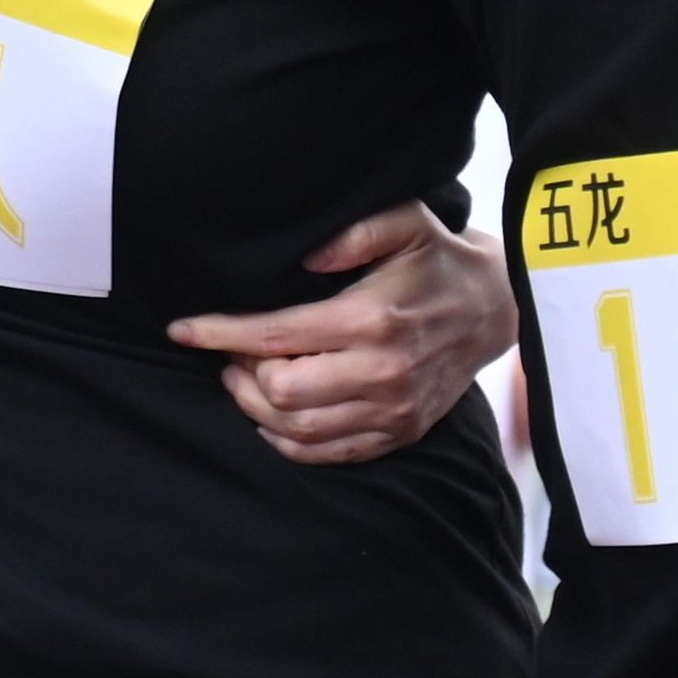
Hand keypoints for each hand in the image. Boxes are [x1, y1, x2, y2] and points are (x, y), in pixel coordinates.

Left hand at [173, 205, 514, 465]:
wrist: (493, 309)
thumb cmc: (437, 260)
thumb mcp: (405, 223)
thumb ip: (354, 233)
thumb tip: (307, 257)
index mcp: (371, 319)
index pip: (275, 336)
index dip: (220, 334)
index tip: (183, 330)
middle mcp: (380, 372)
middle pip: (281, 392)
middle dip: (240, 371)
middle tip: (230, 351)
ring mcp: (391, 410)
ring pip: (297, 430)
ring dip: (256, 407)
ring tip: (244, 379)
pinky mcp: (398, 433)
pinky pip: (327, 454)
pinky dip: (288, 442)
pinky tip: (272, 414)